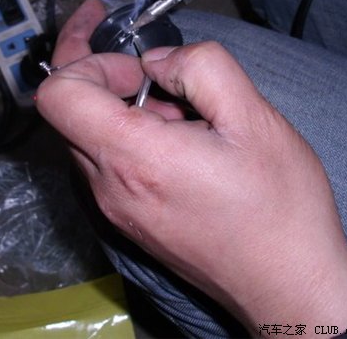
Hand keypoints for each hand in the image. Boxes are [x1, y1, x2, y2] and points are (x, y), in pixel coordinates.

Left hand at [36, 0, 346, 334]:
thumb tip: (158, 60)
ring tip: (181, 111)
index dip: (87, 59)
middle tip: (155, 67)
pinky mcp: (127, 219)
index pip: (58, 93)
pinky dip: (131, 136)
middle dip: (106, 74)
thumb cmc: (278, 210)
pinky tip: (180, 140)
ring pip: (89, 134)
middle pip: (69, 110)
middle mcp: (109, 186)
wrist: (288, 286)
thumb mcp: (254, 118)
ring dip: (123, 107)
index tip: (133, 60)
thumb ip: (201, 68)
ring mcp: (114, 207)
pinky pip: (108, 162)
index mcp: (133, 156)